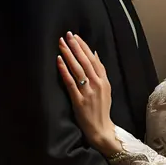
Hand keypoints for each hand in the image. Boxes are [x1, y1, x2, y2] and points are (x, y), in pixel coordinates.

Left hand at [57, 32, 117, 153]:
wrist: (101, 129)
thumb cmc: (101, 109)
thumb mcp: (106, 89)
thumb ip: (100, 72)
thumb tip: (95, 53)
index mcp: (104, 81)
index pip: (93, 59)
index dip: (84, 47)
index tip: (76, 36)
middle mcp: (97, 84)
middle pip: (85, 62)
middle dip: (75, 47)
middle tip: (67, 35)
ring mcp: (88, 93)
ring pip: (77, 69)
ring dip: (69, 55)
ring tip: (61, 44)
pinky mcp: (79, 101)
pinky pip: (71, 83)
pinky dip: (64, 71)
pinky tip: (59, 61)